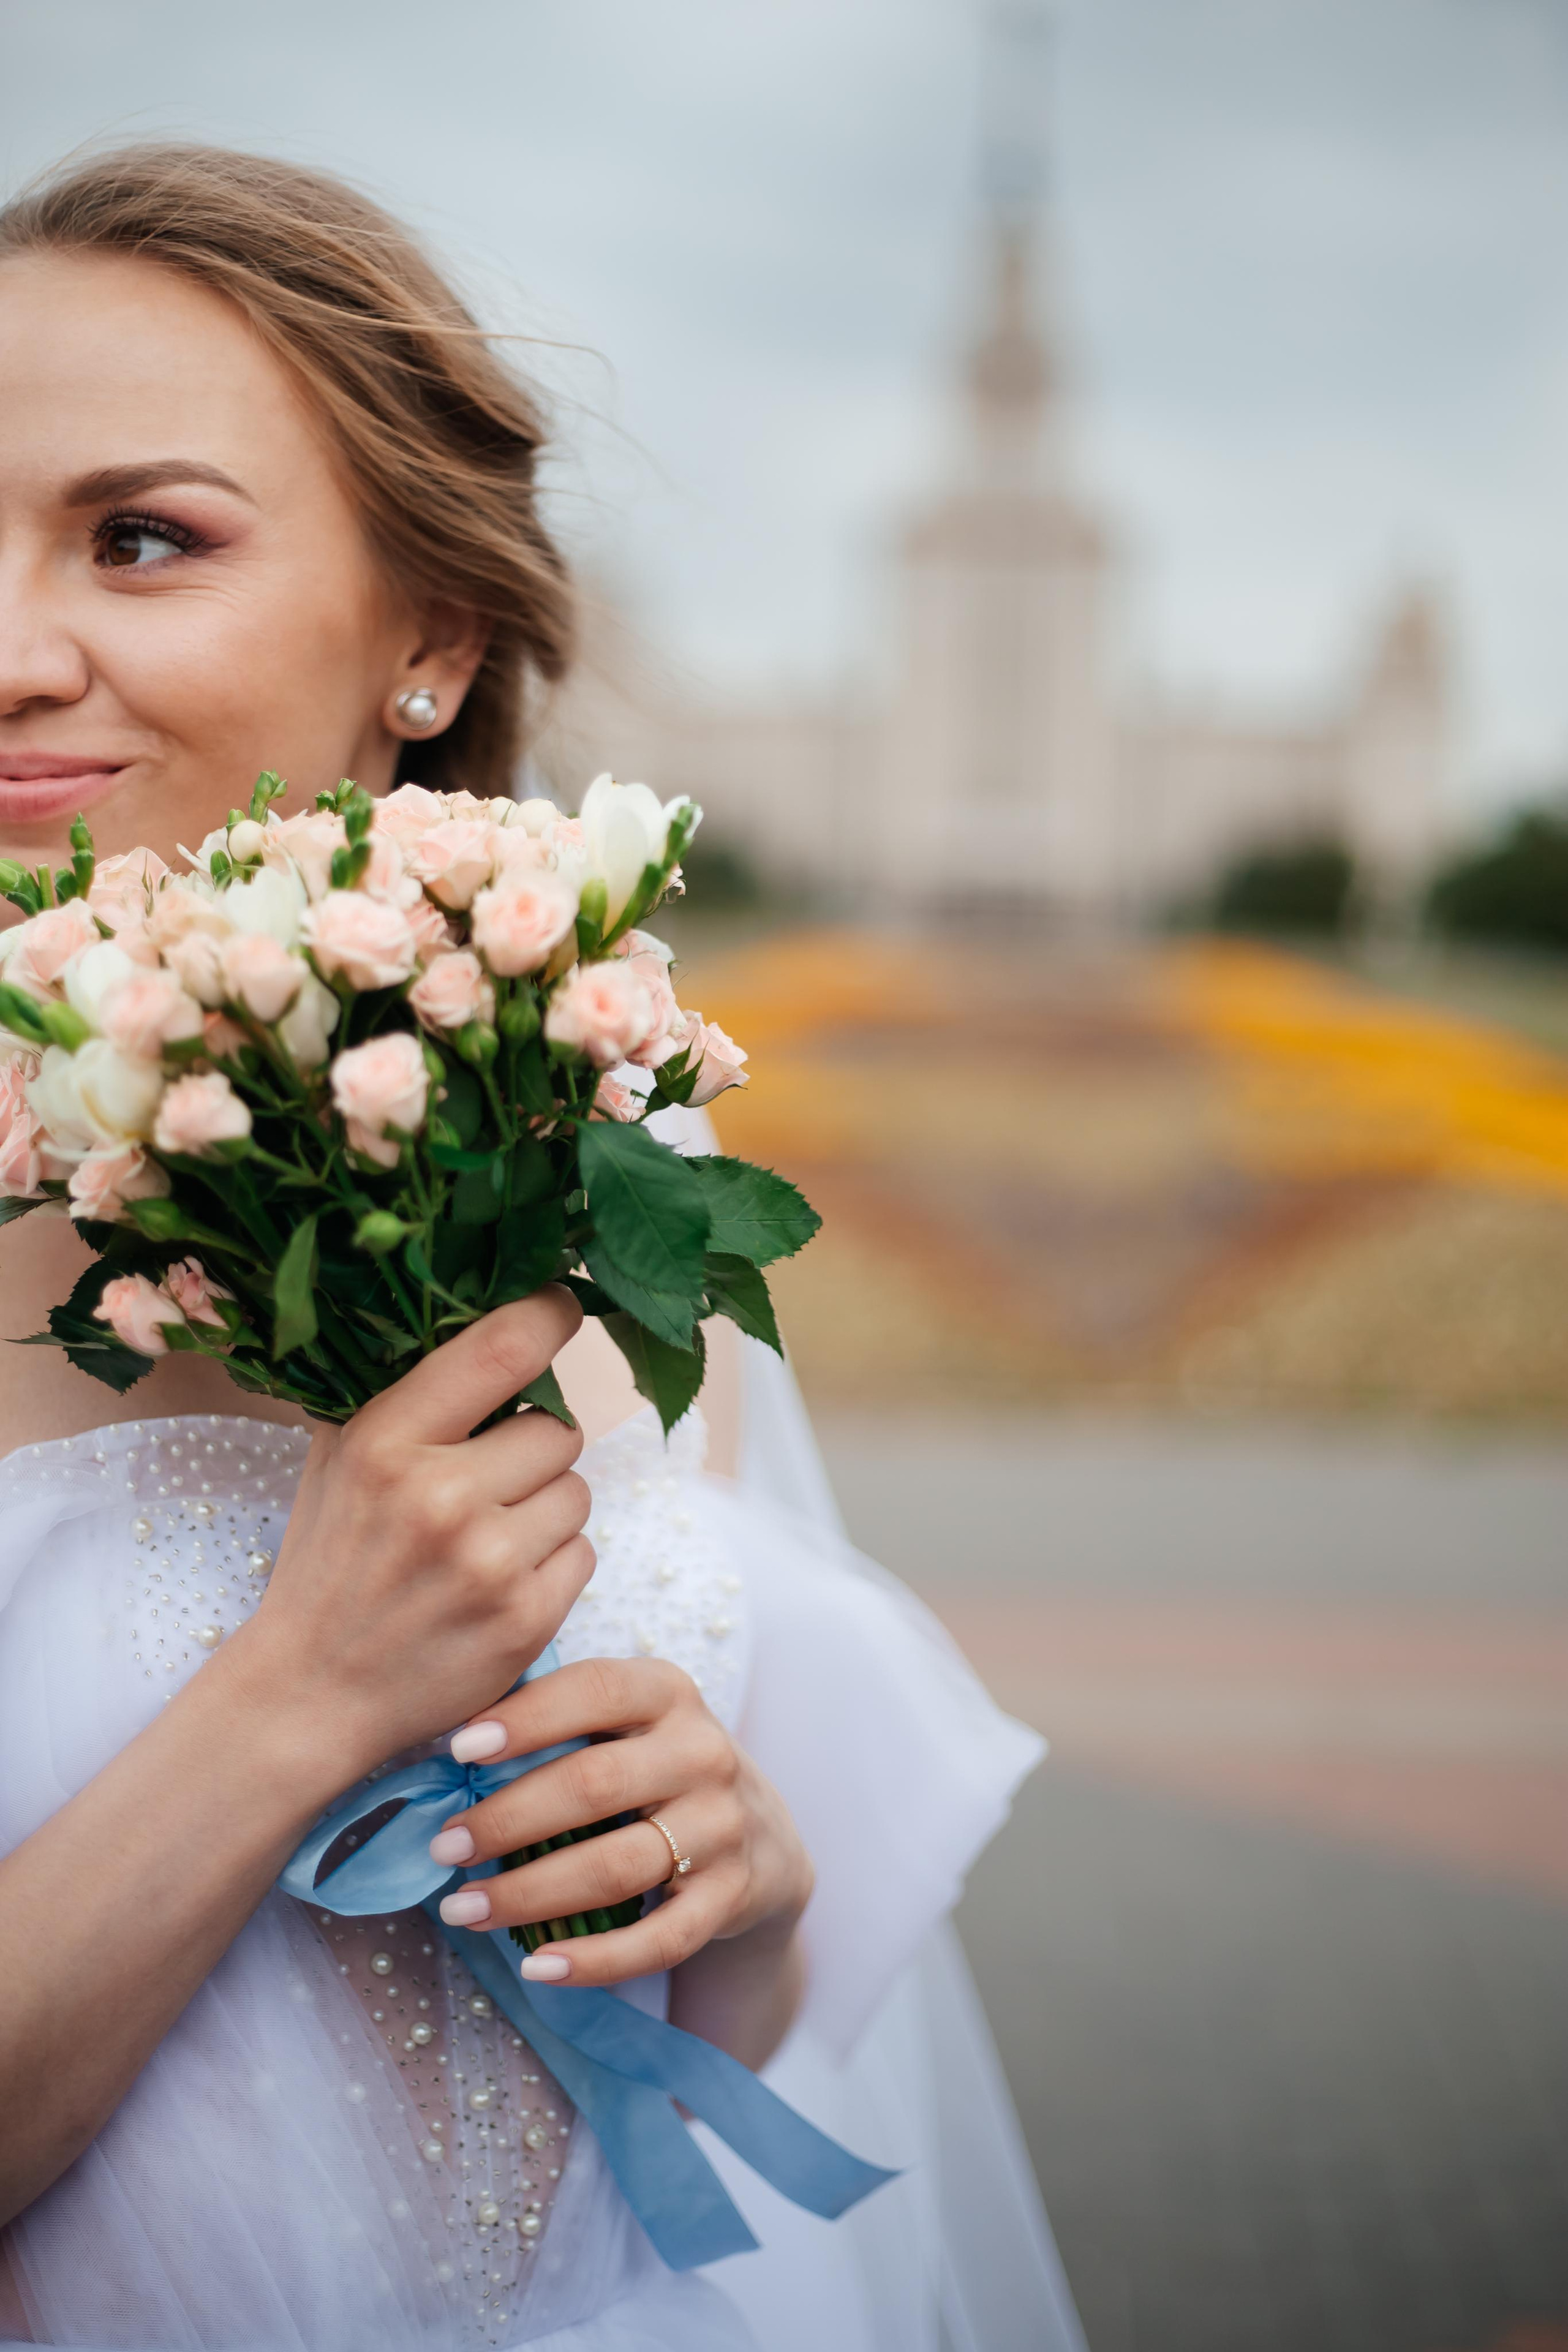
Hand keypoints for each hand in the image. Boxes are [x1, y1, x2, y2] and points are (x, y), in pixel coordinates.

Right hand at [223, 1288, 594, 1782]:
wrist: (309, 1692)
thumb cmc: (330, 1561)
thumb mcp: (337, 1459)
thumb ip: (402, 1392)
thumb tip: (481, 1311)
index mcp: (387, 1441)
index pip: (502, 1347)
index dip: (550, 1313)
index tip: (566, 1303)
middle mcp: (441, 1496)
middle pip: (557, 1429)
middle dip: (533, 1449)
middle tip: (487, 1482)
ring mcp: (489, 1563)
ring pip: (577, 1491)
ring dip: (546, 1508)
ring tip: (488, 1538)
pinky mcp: (526, 1620)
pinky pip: (584, 1554)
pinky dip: (553, 1565)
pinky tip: (500, 1584)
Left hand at [427, 1657, 814, 1988]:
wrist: (764, 1837)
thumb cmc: (656, 1768)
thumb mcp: (627, 1722)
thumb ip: (557, 1716)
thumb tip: (447, 1745)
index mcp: (668, 1693)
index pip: (593, 1691)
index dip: (525, 1718)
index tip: (459, 1749)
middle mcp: (703, 1752)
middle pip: (594, 1786)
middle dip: (507, 1820)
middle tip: (443, 1847)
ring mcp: (723, 1826)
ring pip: (616, 1867)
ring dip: (529, 1894)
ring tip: (463, 1908)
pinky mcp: (731, 1895)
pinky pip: (659, 1940)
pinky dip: (595, 1961)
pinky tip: (537, 1967)